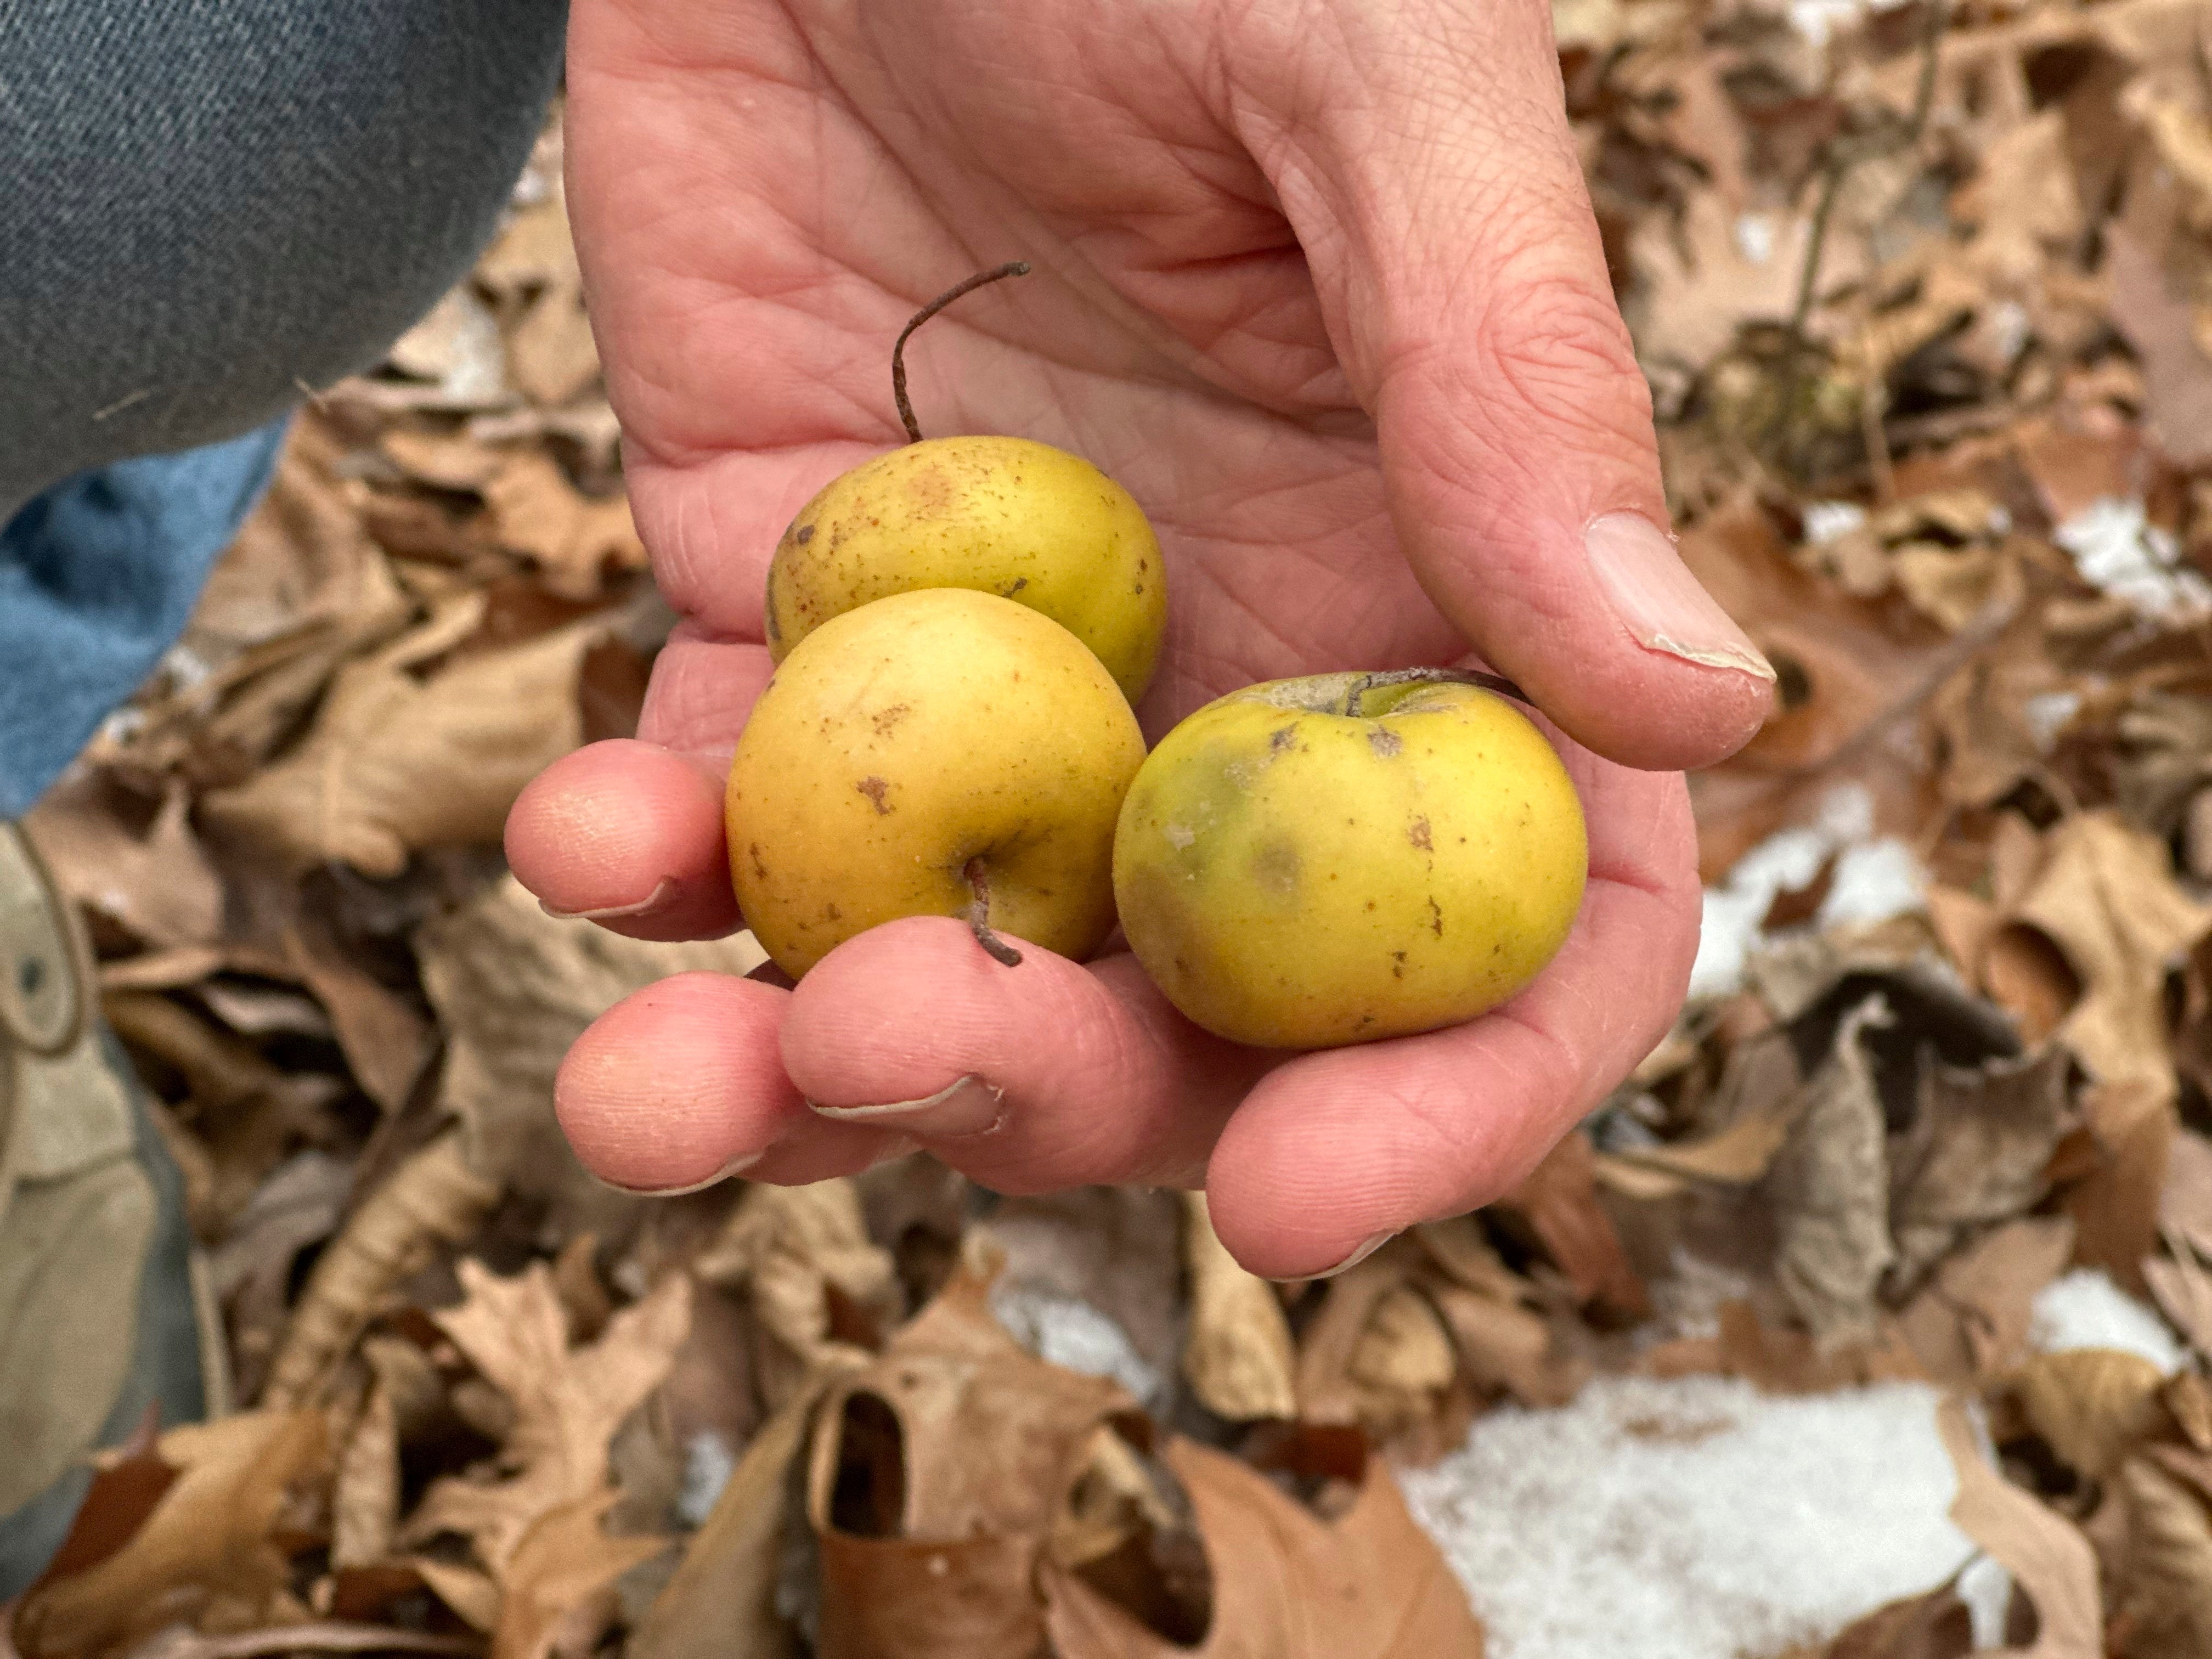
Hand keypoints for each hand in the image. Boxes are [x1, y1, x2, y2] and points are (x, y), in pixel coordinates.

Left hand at [508, 0, 1771, 1276]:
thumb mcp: (1368, 93)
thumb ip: (1512, 388)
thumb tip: (1696, 699)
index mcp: (1425, 599)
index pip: (1517, 928)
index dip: (1438, 1102)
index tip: (1289, 1206)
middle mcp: (1219, 679)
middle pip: (1183, 1011)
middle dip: (1040, 1095)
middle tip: (895, 1051)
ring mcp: (990, 671)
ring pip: (923, 955)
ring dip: (785, 1065)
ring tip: (659, 1088)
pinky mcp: (772, 605)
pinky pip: (713, 803)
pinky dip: (641, 866)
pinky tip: (585, 843)